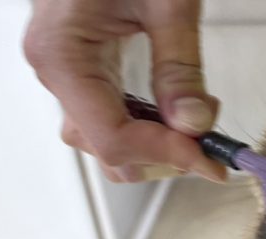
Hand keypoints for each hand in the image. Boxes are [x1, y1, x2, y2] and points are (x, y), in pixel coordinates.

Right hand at [24, 0, 225, 182]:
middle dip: (161, 155)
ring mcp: (64, 67)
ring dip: (152, 145)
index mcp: (62, 54)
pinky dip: (143, 124)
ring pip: (103, 139)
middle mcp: (54, 68)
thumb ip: (180, 66)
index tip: (210, 157)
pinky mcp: (80, 62)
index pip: (114, 139)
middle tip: (211, 143)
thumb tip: (195, 123)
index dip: (166, 157)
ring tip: (196, 126)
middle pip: (106, 149)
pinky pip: (106, 113)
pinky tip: (174, 113)